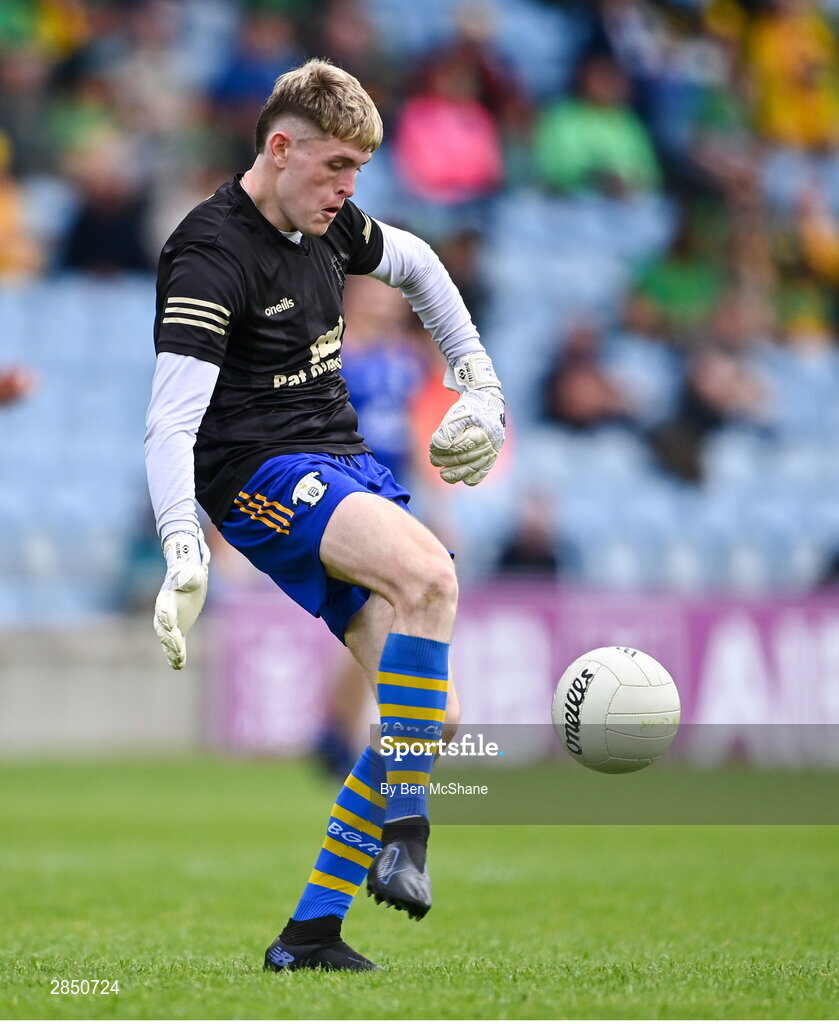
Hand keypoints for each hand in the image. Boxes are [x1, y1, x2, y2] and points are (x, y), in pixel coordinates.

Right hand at [153, 530, 209, 669]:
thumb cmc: (190, 574)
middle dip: (170, 639)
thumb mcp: (192, 573)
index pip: (164, 609)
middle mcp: (164, 614)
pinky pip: (174, 645)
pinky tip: (179, 666)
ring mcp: (169, 624)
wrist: (187, 579)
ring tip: (179, 661)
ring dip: (172, 651)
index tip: (171, 625)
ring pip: (167, 640)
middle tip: (177, 647)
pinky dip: (175, 655)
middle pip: (164, 629)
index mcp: (166, 599)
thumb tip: (189, 578)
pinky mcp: (177, 631)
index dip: (166, 617)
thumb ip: (190, 577)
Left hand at [430, 384, 505, 485]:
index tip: (432, 447)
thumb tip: (439, 445)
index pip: (460, 446)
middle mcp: (489, 444)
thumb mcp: (458, 413)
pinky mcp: (491, 459)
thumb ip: (448, 428)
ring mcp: (491, 452)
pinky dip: (470, 478)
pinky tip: (458, 477)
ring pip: (472, 469)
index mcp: (482, 432)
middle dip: (445, 459)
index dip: (443, 449)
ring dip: (454, 473)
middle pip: (464, 457)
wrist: (488, 404)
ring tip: (442, 473)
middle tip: (433, 458)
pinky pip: (481, 474)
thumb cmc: (470, 409)